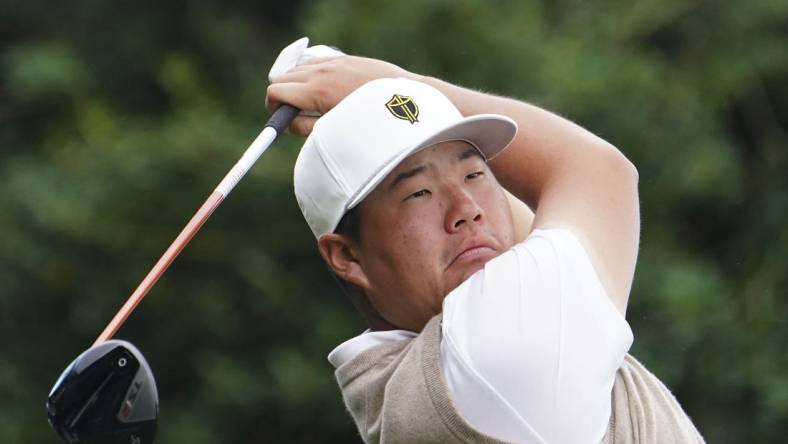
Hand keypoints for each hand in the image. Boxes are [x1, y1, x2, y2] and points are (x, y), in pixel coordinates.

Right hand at [266, 55, 413, 135]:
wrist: (404, 100)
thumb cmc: (371, 122)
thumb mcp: (335, 131)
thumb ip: (306, 128)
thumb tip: (289, 124)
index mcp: (316, 91)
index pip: (276, 91)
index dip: (273, 107)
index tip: (280, 117)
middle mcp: (321, 71)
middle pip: (283, 77)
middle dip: (283, 95)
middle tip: (296, 114)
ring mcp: (333, 62)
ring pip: (298, 68)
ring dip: (297, 83)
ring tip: (312, 102)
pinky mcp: (344, 58)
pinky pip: (316, 61)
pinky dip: (312, 73)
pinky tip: (326, 88)